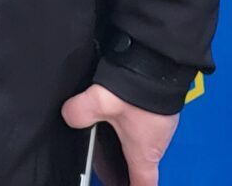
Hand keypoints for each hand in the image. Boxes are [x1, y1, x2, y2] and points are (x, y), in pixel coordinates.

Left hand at [62, 84, 177, 185]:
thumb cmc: (141, 88)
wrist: (162, 58)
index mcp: (145, 152)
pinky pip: (143, 124)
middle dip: (122, 167)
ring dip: (123, 142)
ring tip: (100, 137)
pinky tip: (112, 113)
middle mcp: (156, 142)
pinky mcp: (158, 107)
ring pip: (140, 141)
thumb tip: (69, 116)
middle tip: (103, 166)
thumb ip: (80, 112)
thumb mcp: (102, 102)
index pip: (143, 183)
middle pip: (139, 164)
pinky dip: (128, 124)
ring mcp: (160, 124)